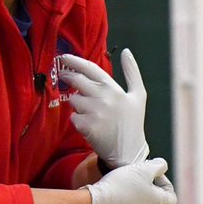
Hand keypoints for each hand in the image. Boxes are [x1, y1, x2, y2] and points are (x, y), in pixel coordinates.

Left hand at [57, 49, 148, 165]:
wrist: (129, 152)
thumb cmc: (133, 122)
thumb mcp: (138, 95)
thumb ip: (132, 72)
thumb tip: (125, 51)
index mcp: (114, 88)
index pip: (91, 68)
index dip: (75, 61)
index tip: (63, 57)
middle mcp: (104, 98)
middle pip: (77, 80)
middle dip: (67, 76)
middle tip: (63, 76)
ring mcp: (95, 112)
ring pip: (73, 99)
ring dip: (77, 103)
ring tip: (90, 111)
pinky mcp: (87, 126)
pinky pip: (73, 116)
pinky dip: (78, 119)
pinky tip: (89, 124)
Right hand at [84, 158, 176, 203]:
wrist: (97, 201)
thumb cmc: (122, 185)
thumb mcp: (143, 168)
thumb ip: (158, 166)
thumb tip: (162, 166)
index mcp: (156, 201)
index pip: (172, 198)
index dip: (166, 184)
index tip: (154, 175)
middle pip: (153, 198)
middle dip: (147, 184)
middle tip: (136, 173)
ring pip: (138, 202)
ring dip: (134, 190)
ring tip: (122, 179)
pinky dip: (121, 198)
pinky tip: (113, 188)